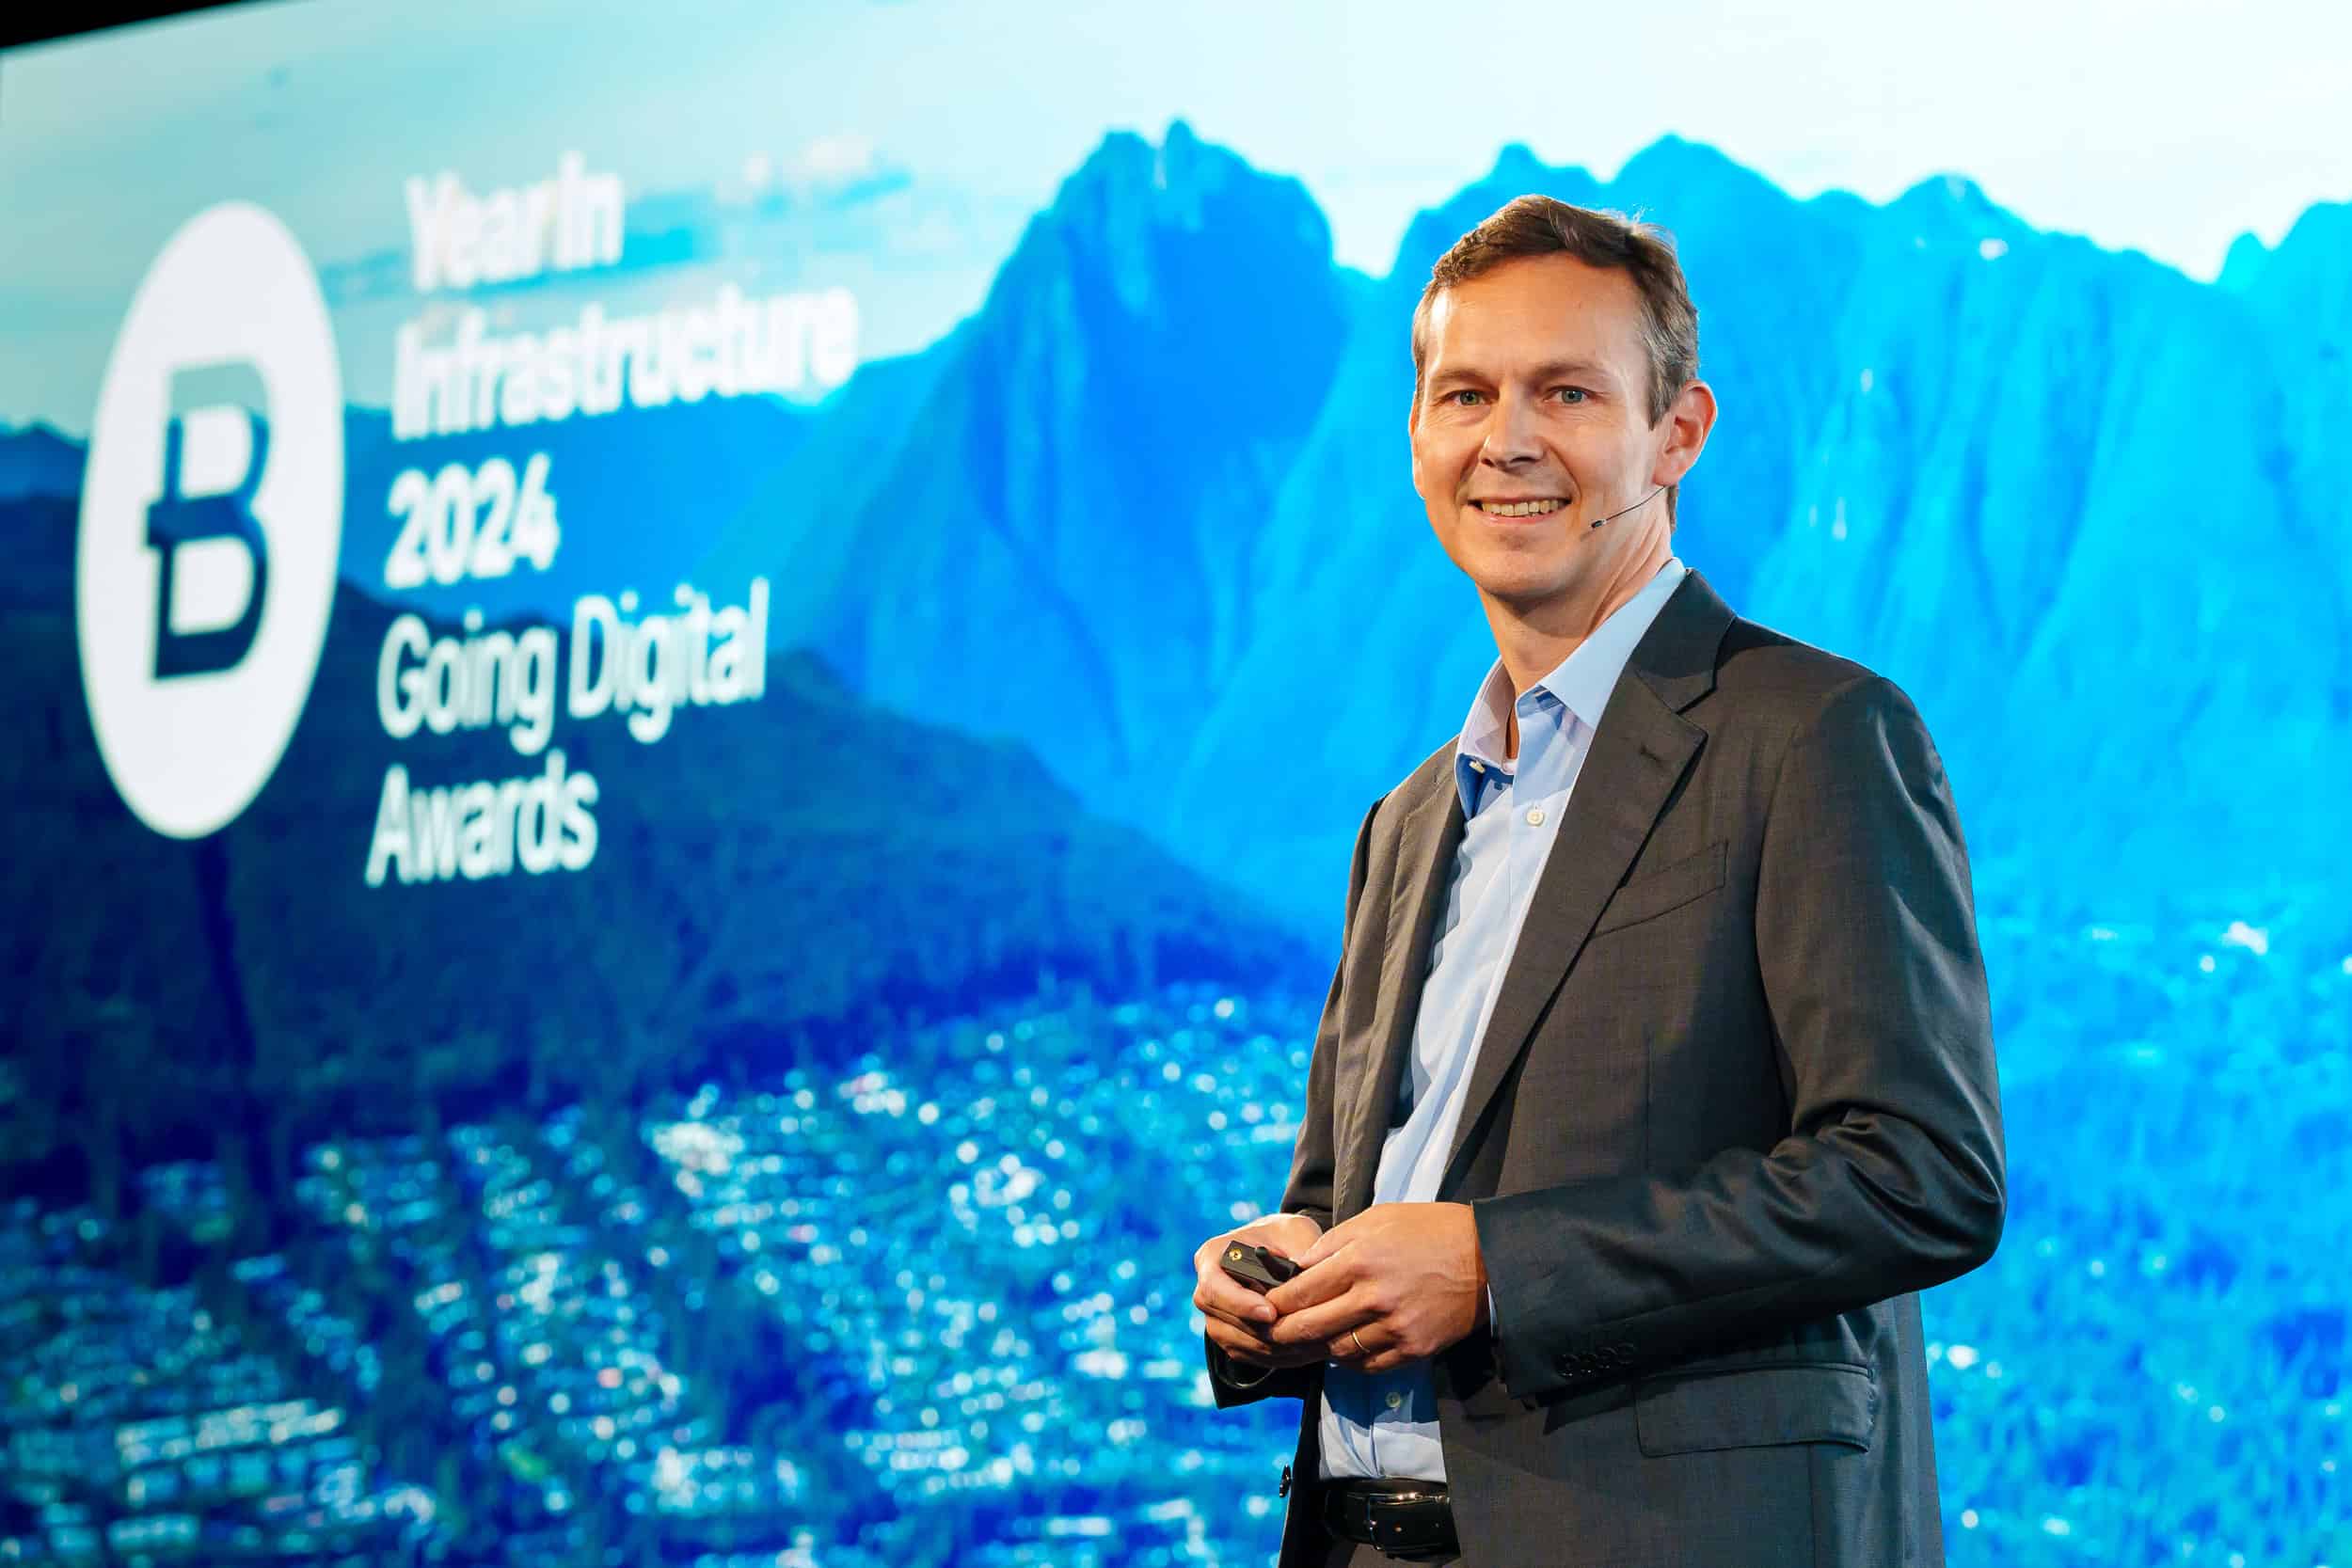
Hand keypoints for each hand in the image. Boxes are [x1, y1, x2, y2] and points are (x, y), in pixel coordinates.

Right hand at [1192, 1212, 1326, 1370]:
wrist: (1284, 1253)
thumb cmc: (1287, 1237)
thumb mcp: (1296, 1232)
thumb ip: (1300, 1251)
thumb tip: (1305, 1276)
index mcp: (1212, 1256)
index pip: (1214, 1287)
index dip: (1241, 1304)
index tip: (1272, 1313)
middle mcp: (1207, 1291)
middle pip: (1226, 1322)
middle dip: (1265, 1330)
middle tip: (1302, 1333)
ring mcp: (1216, 1318)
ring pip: (1241, 1344)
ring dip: (1276, 1346)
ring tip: (1313, 1342)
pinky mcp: (1232, 1339)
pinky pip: (1252, 1355)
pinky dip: (1280, 1355)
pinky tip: (1309, 1348)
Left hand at [1263, 1202, 1488, 1374]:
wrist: (1487, 1258)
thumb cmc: (1427, 1230)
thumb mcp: (1376, 1219)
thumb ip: (1333, 1243)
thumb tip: (1297, 1268)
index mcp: (1361, 1260)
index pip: (1301, 1291)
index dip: (1276, 1303)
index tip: (1263, 1306)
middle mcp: (1375, 1297)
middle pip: (1311, 1327)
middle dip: (1284, 1332)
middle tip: (1270, 1333)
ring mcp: (1395, 1328)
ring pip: (1337, 1350)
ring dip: (1317, 1347)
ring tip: (1306, 1341)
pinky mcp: (1414, 1349)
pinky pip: (1368, 1365)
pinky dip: (1349, 1360)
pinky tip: (1343, 1348)